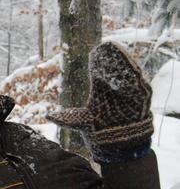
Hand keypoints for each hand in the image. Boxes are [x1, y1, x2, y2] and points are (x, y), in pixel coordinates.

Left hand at [47, 41, 152, 161]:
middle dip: (111, 57)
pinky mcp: (141, 98)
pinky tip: (132, 69)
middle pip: (114, 68)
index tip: (95, 52)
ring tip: (119, 52)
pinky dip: (135, 78)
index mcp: (101, 89)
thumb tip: (47, 116)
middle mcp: (115, 88)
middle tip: (107, 46)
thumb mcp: (77, 121)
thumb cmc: (95, 129)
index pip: (100, 71)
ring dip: (124, 62)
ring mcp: (129, 92)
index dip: (98, 61)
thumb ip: (63, 118)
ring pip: (128, 73)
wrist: (113, 142)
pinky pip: (139, 85)